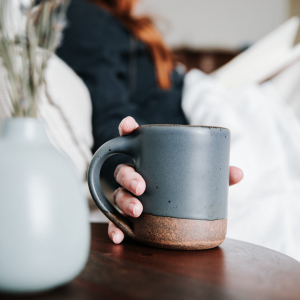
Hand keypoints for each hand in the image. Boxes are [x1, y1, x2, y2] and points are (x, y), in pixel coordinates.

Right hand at [108, 116, 243, 243]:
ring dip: (123, 201)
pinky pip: (115, 222)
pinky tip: (118, 237)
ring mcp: (129, 197)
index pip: (134, 141)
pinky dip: (114, 228)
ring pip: (117, 195)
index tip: (129, 125)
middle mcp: (134, 177)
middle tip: (142, 186)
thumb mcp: (200, 181)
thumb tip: (238, 173)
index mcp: (149, 162)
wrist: (179, 223)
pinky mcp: (127, 218)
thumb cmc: (186, 192)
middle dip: (128, 176)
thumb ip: (216, 175)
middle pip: (122, 170)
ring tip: (137, 211)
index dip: (127, 130)